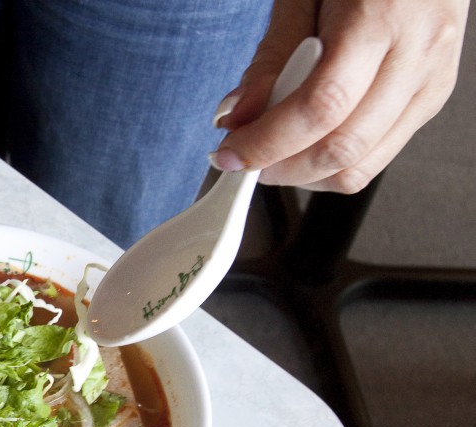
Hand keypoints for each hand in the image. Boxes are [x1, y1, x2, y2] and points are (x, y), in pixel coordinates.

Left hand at [210, 0, 468, 192]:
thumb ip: (270, 58)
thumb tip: (235, 118)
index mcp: (381, 17)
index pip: (320, 106)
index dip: (268, 143)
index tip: (230, 155)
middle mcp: (417, 54)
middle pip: (342, 147)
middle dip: (282, 168)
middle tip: (245, 160)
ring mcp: (430, 82)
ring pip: (361, 165)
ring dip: (304, 175)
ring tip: (273, 154)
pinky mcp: (431, 100)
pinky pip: (376, 157)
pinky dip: (331, 166)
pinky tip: (305, 146)